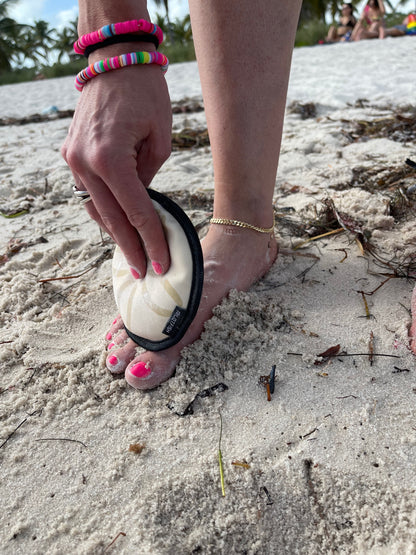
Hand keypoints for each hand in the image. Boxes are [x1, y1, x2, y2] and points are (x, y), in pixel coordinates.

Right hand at [62, 62, 171, 277]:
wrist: (115, 61)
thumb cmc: (146, 94)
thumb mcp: (161, 140)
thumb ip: (149, 180)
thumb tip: (141, 206)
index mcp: (110, 159)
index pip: (136, 213)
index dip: (151, 242)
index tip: (161, 265)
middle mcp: (84, 163)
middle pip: (111, 219)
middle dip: (130, 248)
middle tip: (143, 272)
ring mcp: (73, 159)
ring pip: (94, 209)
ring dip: (114, 232)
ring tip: (132, 253)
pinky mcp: (71, 154)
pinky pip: (88, 192)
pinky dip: (104, 209)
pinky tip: (118, 224)